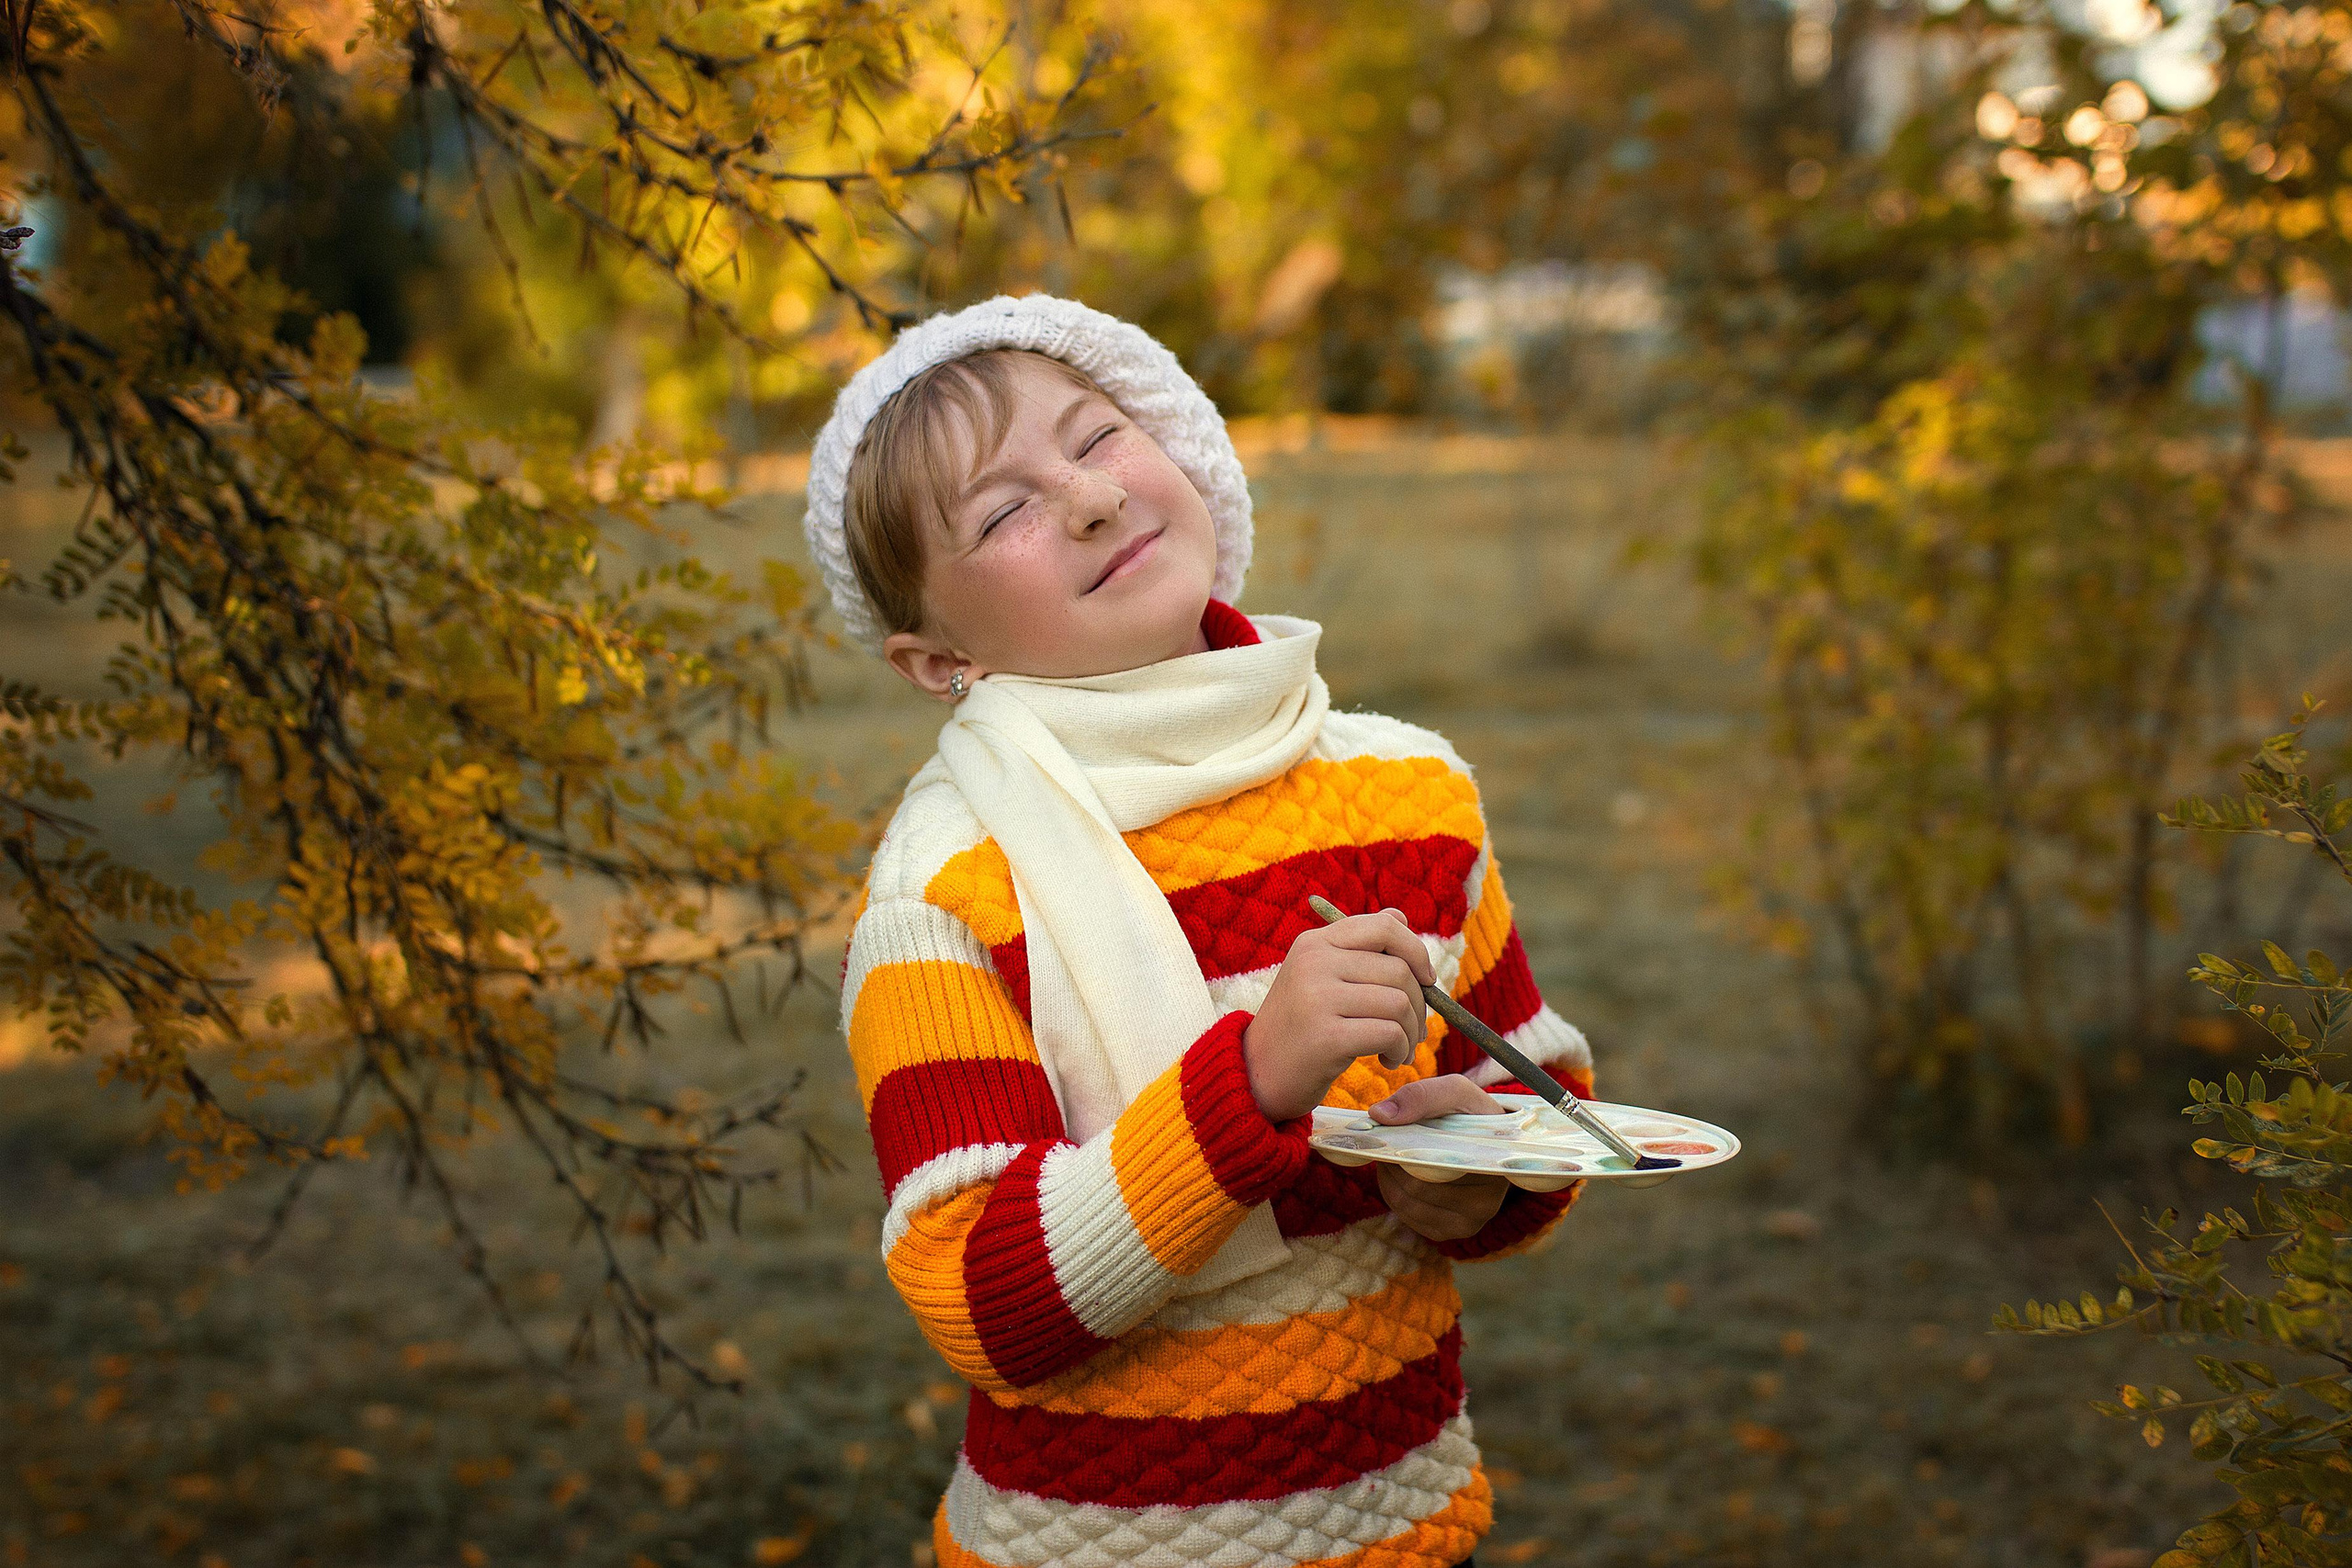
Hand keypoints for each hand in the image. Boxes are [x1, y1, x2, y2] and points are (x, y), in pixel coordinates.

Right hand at [1242, 907, 1434, 1120]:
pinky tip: (1388, 1061)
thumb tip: (1400, 916)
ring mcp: (1317, 998)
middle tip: (1411, 1031)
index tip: (1426, 979)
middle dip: (1419, 1005)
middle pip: (1399, 971)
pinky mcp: (1325, 1037)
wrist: (1257, 1075)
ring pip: (1399, 1003)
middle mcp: (1314, 963)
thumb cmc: (1300, 1026)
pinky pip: (1389, 1034)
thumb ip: (1358, 947)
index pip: (1383, 927)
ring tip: (1399, 1049)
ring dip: (1411, 1033)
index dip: (1416, 951)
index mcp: (1314, 943)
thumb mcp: (1319, 977)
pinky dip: (1400, 1051)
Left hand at [1369, 1074, 1511, 1241]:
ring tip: (1397, 1156)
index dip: (1408, 1149)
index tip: (1398, 1131)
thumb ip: (1421, 1096)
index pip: (1436, 1166)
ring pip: (1407, 1205)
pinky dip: (1395, 1194)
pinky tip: (1404, 1176)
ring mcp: (1469, 1223)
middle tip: (1393, 1141)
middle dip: (1394, 1162)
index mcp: (1494, 1169)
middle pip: (1416, 1188)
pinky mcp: (1450, 1232)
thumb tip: (1380, 1115)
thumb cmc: (1470, 1113)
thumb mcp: (1455, 1092)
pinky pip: (1408, 1217)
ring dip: (1390, 1178)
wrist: (1484, 1138)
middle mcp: (1488, 1205)